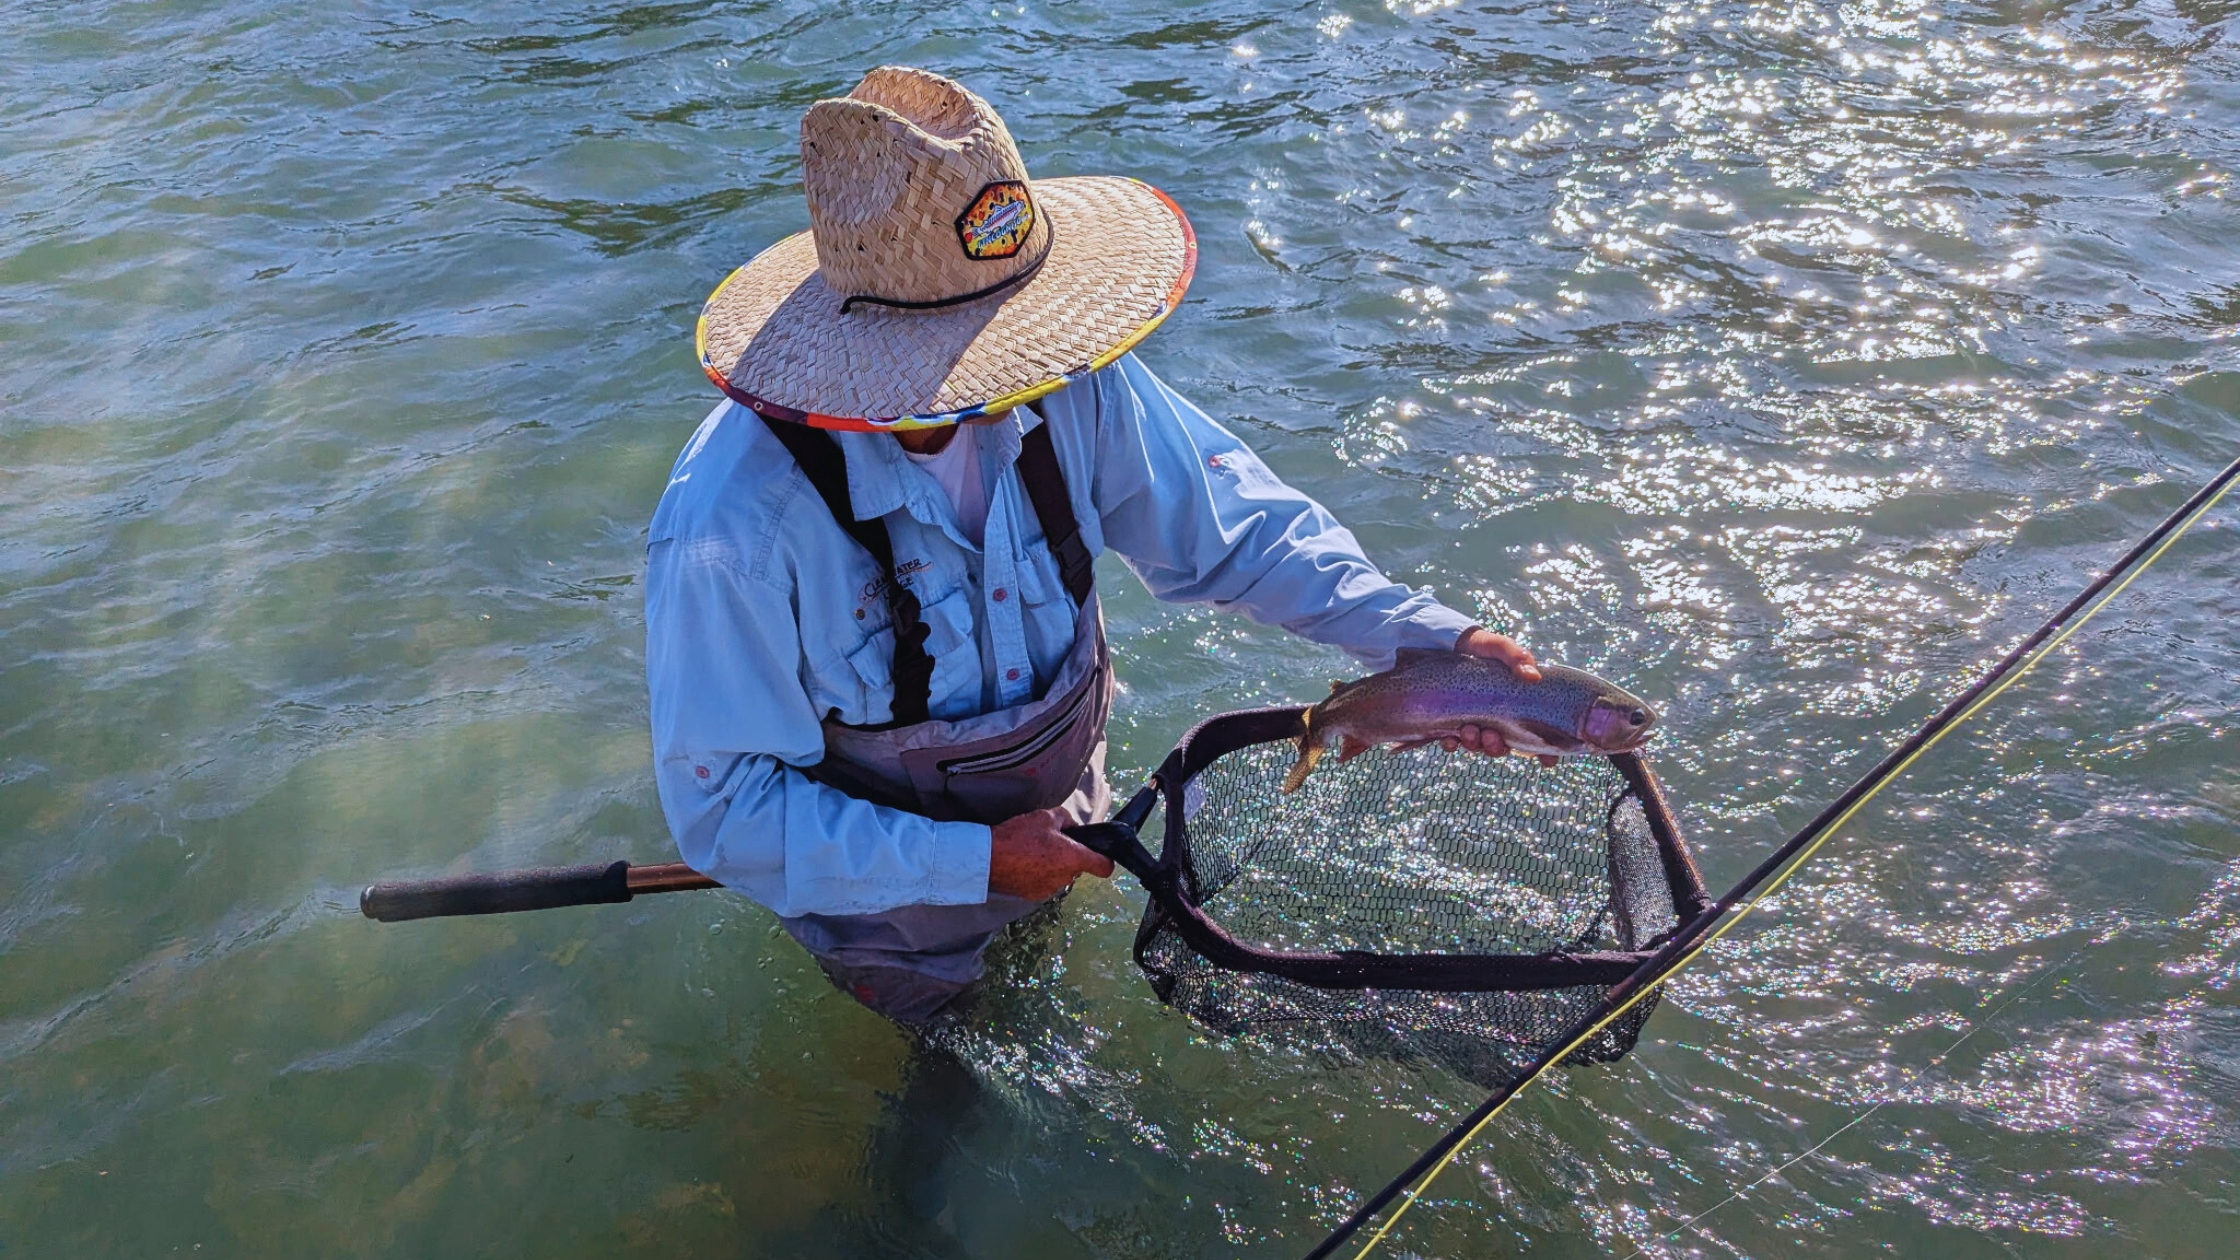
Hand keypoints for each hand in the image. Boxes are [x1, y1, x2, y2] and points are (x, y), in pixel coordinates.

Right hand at [988, 807, 1114, 900]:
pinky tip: (1023, 863)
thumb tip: (1071, 827)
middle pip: (1078, 867)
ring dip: (1053, 865)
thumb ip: (1066, 819)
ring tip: (1032, 851)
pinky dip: (1038, 874)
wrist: (987, 859)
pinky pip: (1044, 882)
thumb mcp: (1045, 816)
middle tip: (1050, 841)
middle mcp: (1065, 878)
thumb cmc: (1017, 836)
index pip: (1104, 867)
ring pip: (1060, 875)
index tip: (1097, 852)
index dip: (1104, 858)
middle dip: (1068, 854)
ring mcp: (1049, 889)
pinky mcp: (1034, 895)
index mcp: (1073, 858)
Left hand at [1448, 628, 1557, 767]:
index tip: (1547, 761)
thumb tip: (1533, 676)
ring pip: (1479, 746)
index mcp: (1518, 708)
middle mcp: (1498, 720)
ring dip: (1475, 744)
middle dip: (1497, 747)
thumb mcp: (1502, 648)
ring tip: (1469, 731)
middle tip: (1491, 736)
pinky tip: (1449, 740)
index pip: (1538, 737)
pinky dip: (1452, 744)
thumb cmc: (1485, 647)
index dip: (1545, 753)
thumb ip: (1518, 658)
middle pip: (1503, 747)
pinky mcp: (1452, 722)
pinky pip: (1453, 742)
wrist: (1453, 643)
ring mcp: (1476, 722)